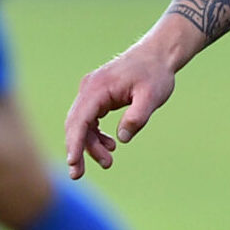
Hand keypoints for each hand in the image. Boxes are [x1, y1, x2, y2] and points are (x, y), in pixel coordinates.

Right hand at [62, 41, 178, 176]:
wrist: (157, 55)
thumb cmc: (155, 74)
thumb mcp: (152, 96)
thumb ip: (137, 117)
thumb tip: (121, 139)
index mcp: (97, 88)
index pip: (80, 119)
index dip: (75, 143)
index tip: (72, 163)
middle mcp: (88, 89)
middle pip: (75, 124)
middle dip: (76, 150)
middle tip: (78, 175)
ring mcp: (91, 92)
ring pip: (81, 124)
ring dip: (90, 145)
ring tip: (108, 161)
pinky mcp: (97, 96)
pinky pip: (88, 119)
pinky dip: (95, 135)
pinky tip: (110, 145)